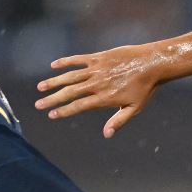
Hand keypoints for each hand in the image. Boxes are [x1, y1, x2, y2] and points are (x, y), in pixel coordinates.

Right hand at [35, 43, 164, 136]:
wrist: (152, 63)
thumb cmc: (145, 88)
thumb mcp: (134, 108)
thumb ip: (119, 120)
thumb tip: (106, 134)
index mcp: (105, 98)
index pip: (80, 106)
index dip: (65, 111)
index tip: (52, 115)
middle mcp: (97, 83)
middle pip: (70, 92)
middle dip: (53, 99)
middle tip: (38, 104)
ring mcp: (97, 69)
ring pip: (71, 76)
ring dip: (54, 82)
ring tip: (41, 87)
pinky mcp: (98, 57)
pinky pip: (78, 59)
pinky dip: (65, 62)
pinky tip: (54, 66)